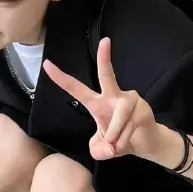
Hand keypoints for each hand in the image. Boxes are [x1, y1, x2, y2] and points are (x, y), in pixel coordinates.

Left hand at [43, 38, 158, 160]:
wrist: (145, 144)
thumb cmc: (119, 141)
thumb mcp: (101, 150)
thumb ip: (98, 150)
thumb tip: (109, 147)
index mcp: (97, 103)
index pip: (76, 88)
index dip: (60, 78)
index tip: (47, 64)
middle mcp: (113, 96)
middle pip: (106, 74)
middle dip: (104, 58)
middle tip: (105, 41)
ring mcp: (129, 100)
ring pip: (117, 119)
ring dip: (115, 136)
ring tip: (116, 145)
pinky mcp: (142, 109)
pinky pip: (128, 126)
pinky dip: (123, 140)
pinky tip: (127, 142)